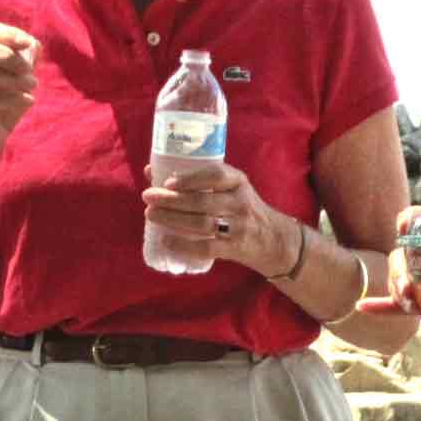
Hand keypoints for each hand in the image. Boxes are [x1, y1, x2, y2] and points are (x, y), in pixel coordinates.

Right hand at [0, 22, 39, 153]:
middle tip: (28, 67)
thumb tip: (35, 45)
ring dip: (13, 77)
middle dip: (7, 54)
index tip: (29, 43)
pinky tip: (29, 101)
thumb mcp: (20, 81)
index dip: (7, 33)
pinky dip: (12, 98)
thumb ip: (28, 62)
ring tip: (33, 85)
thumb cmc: (5, 105)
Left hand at [139, 159, 294, 276]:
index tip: (168, 181)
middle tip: (148, 198)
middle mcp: (240, 202)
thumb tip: (151, 171)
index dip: (190, 178)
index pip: (216, 174)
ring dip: (173, 219)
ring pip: (202, 223)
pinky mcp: (235, 248)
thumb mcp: (229, 188)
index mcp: (239, 182)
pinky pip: (207, 248)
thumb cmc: (241, 208)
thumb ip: (197, 180)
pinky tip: (166, 240)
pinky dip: (184, 245)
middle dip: (171, 199)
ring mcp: (239, 227)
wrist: (272, 239)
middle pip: (202, 201)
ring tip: (151, 215)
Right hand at [359, 203, 420, 315]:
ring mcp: (419, 281)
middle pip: (402, 255)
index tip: (405, 226)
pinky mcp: (417, 304)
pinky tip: (364, 306)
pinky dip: (379, 306)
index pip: (418, 220)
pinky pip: (393, 305)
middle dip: (400, 269)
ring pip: (398, 280)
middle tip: (409, 287)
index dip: (409, 220)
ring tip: (408, 302)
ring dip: (397, 290)